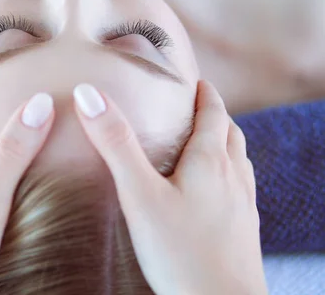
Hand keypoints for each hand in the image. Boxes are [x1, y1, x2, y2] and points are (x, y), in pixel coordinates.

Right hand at [74, 80, 267, 294]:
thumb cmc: (180, 253)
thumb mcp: (139, 194)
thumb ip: (116, 144)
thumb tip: (90, 94)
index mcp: (210, 161)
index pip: (213, 112)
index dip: (204, 92)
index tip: (193, 80)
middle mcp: (233, 177)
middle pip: (229, 133)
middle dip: (214, 114)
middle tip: (194, 106)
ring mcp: (243, 205)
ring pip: (238, 161)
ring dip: (224, 143)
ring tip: (203, 143)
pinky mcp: (244, 230)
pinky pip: (239, 189)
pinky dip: (226, 174)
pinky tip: (210, 194)